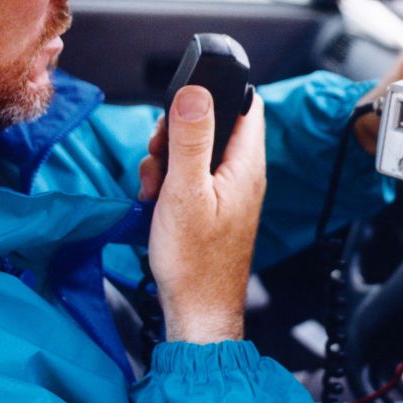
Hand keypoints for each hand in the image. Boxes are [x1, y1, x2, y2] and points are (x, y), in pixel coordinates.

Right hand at [140, 86, 266, 343]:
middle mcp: (241, 174)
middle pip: (211, 126)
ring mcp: (226, 191)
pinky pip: (187, 178)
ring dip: (166, 161)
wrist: (196, 311)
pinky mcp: (210, 207)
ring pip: (193, 152)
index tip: (184, 105)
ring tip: (156, 188)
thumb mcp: (186, 191)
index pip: (246, 105)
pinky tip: (156, 203)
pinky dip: (167, 184)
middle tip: (160, 156)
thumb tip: (195, 91)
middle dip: (177, 133)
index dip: (216, 94)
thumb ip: (191, 139)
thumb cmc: (196, 261)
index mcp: (245, 164)